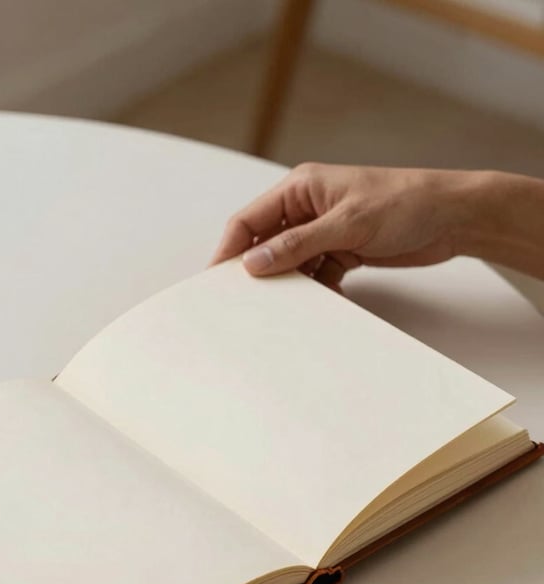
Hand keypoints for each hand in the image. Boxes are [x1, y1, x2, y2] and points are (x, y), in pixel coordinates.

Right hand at [211, 163, 474, 288]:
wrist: (454, 218)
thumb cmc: (407, 202)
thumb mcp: (348, 223)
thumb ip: (298, 244)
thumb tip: (255, 262)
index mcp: (302, 188)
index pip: (250, 220)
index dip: (230, 250)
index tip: (216, 280)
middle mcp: (308, 208)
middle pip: (266, 244)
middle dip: (258, 271)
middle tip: (245, 301)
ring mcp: (325, 231)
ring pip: (291, 263)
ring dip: (290, 285)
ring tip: (286, 308)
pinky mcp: (343, 251)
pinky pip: (316, 275)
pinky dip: (318, 291)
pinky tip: (323, 302)